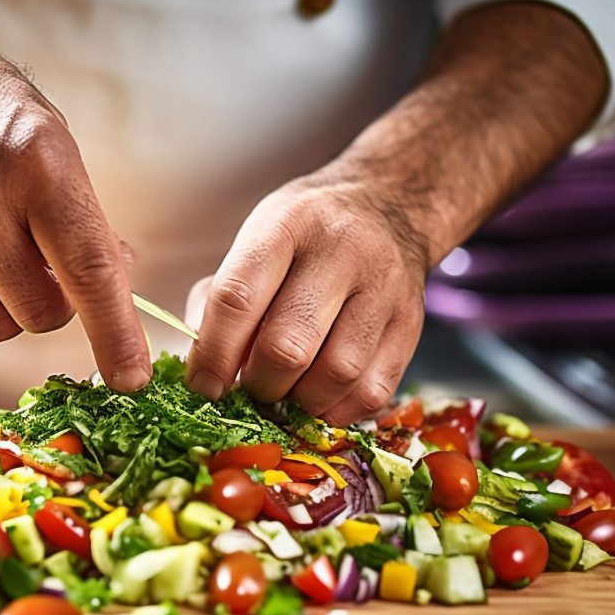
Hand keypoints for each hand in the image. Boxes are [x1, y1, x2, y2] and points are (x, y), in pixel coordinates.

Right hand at [0, 27, 150, 390]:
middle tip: (44, 266)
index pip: (87, 267)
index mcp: (36, 157)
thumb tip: (115, 290)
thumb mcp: (50, 139)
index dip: (115, 331)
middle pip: (38, 312)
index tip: (131, 378)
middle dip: (54, 305)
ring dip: (6, 306)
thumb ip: (82, 217)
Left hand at [185, 176, 428, 424]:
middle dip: (257, 385)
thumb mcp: (256, 240)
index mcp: (287, 223)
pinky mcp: (410, 324)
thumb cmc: (307, 233)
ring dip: (299, 403)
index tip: (203, 385)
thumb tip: (204, 371)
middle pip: (287, 346)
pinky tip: (320, 398)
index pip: (237, 299)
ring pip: (334, 375)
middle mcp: (341, 251)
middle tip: (249, 389)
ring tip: (285, 394)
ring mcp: (383, 288)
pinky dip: (337, 410)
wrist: (389, 204)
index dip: (213, 355)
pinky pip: (371, 392)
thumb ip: (220, 301)